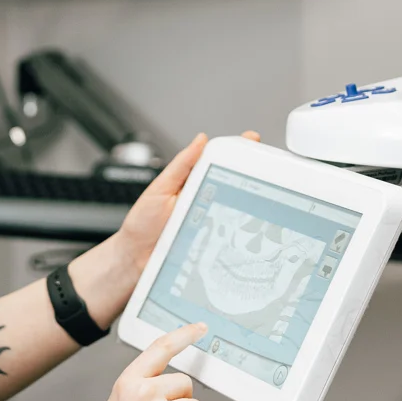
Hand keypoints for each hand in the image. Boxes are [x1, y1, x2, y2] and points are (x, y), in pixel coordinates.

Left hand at [74, 131, 260, 325]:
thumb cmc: (143, 224)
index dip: (238, 151)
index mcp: (194, 183)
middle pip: (237, 185)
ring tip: (262, 191)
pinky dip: (243, 231)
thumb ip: (180, 166)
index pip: (220, 163)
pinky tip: (251, 224)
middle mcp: (207, 201)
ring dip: (252, 203)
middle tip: (267, 165)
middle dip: (255, 174)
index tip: (252, 141)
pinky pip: (233, 235)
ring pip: (239, 209)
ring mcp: (213, 222)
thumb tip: (199, 140)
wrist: (134, 259)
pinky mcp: (215, 243)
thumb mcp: (160, 189)